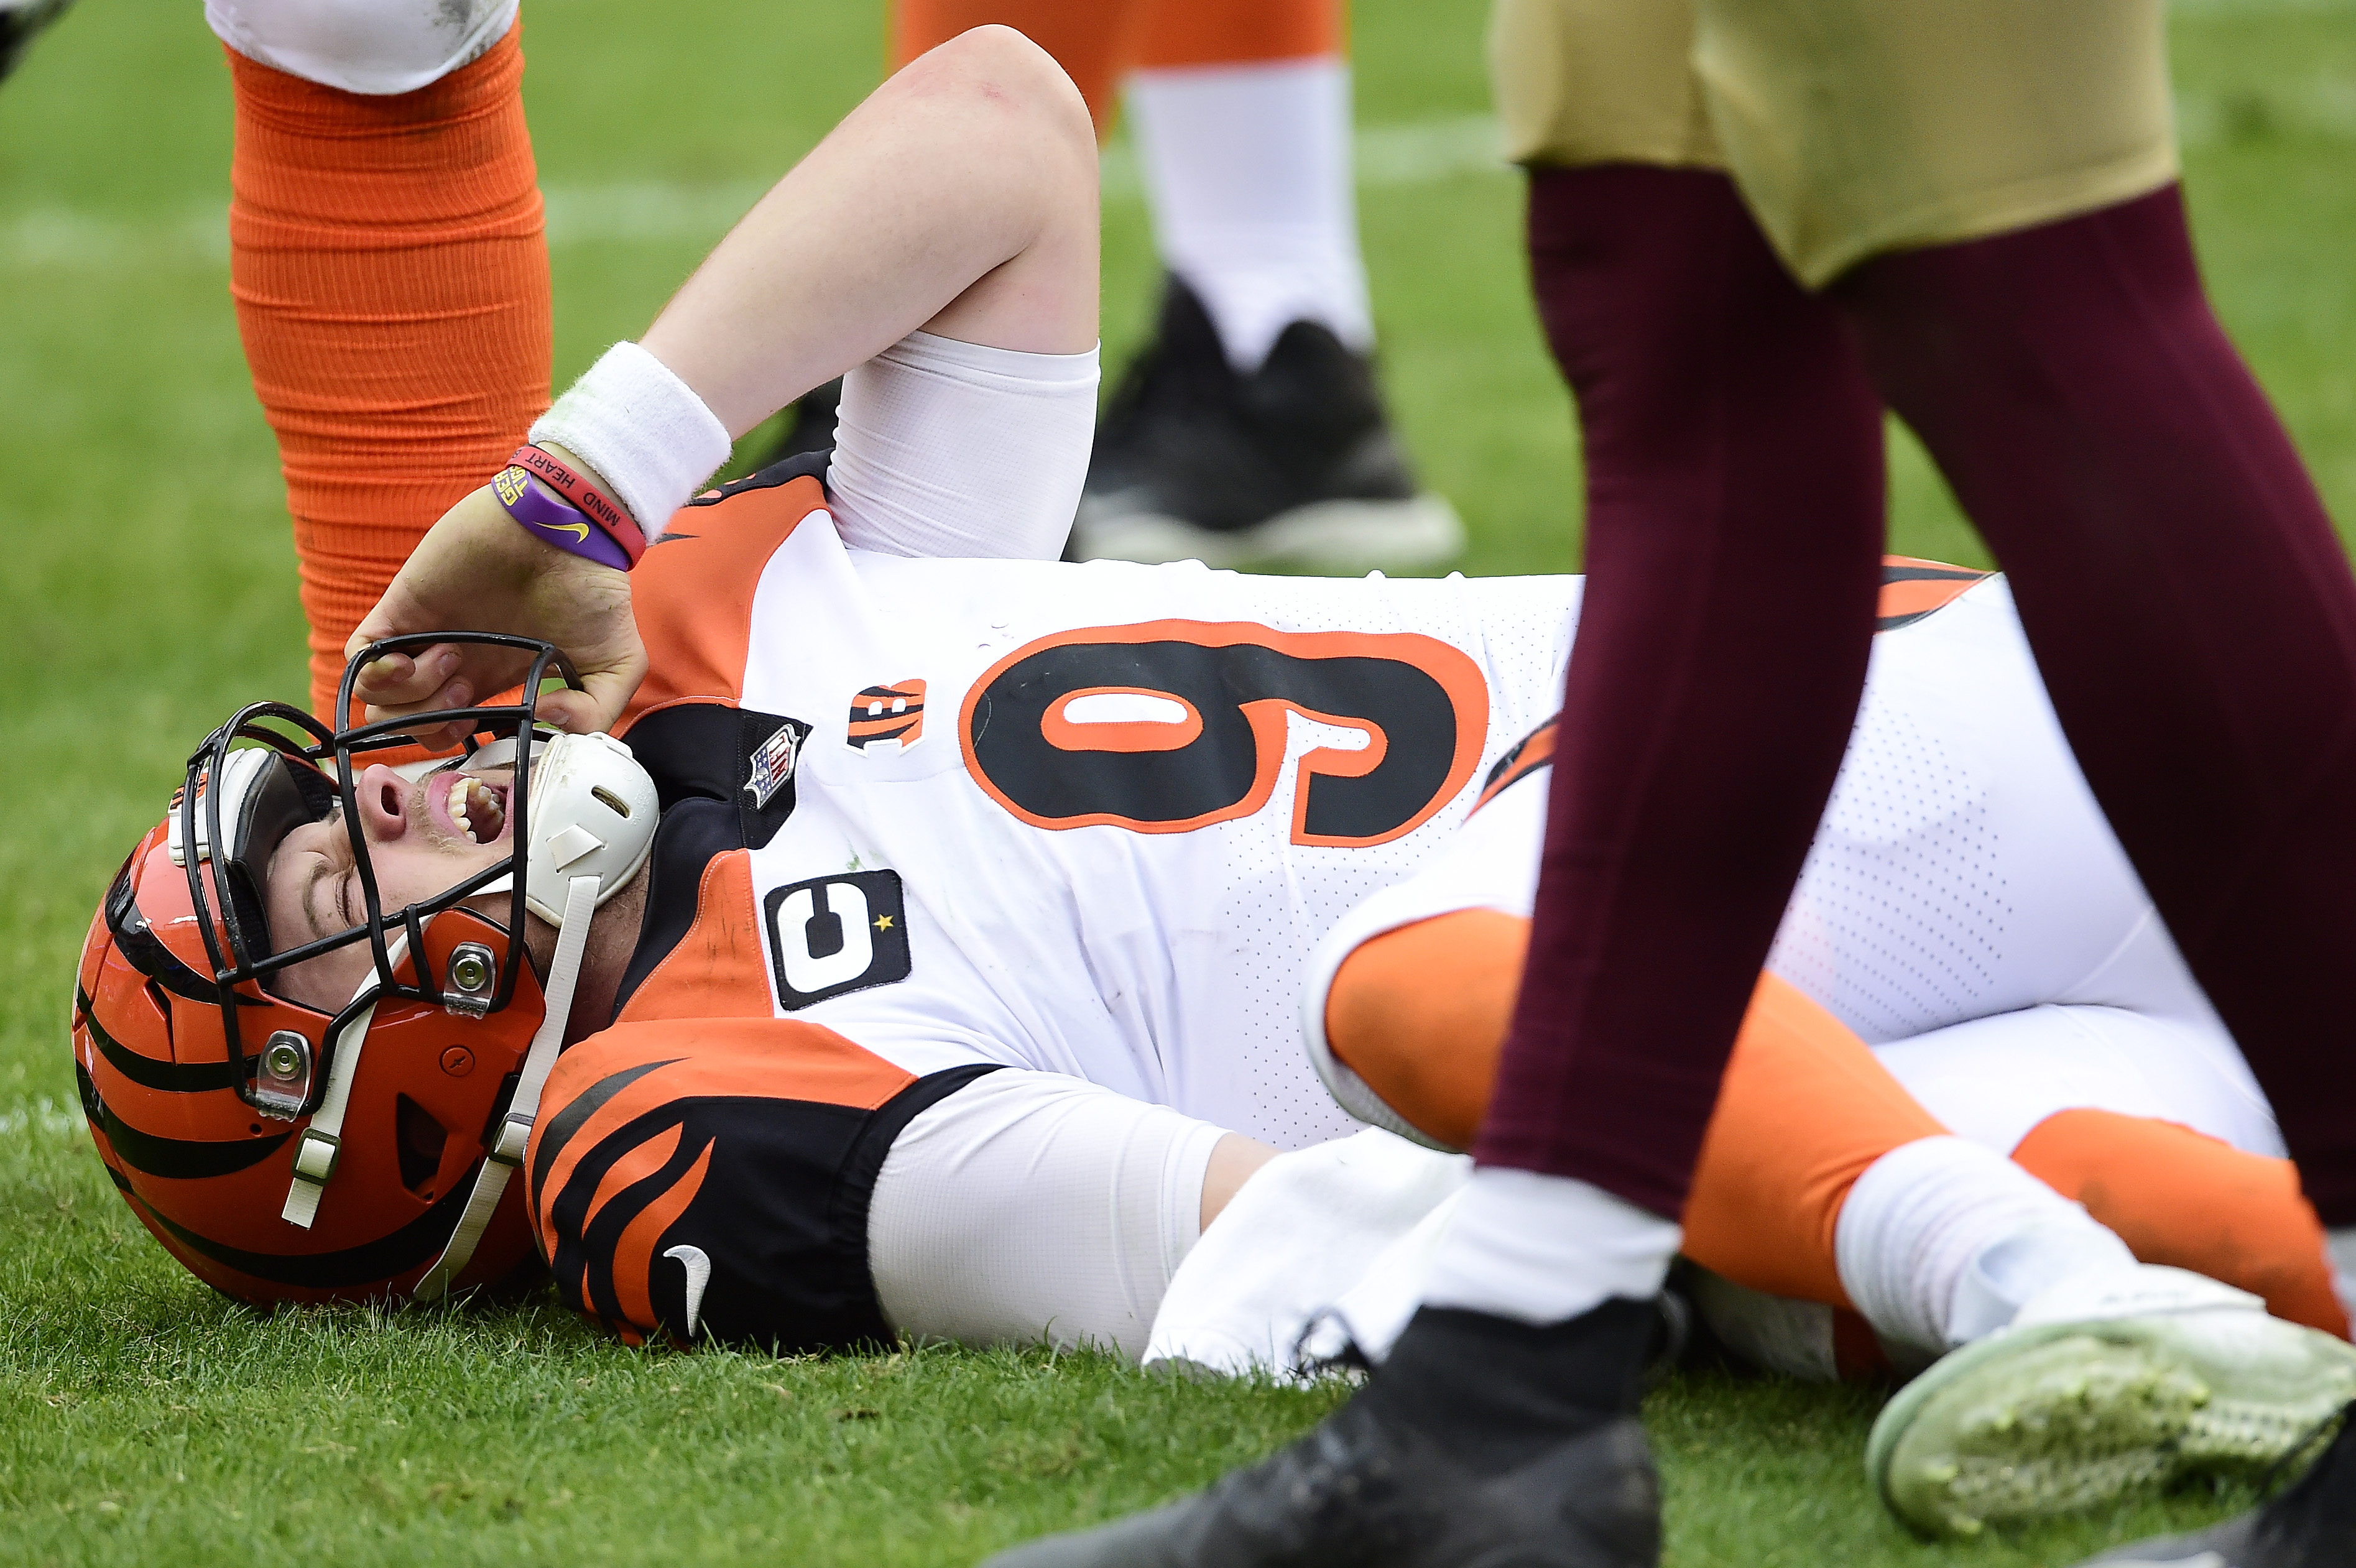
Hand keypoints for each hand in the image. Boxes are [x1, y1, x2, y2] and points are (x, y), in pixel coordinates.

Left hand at [345, 466, 646, 748]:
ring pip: (381, 699)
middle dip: (428, 726)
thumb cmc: (593, 588)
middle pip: (408, 722)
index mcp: (496, 678)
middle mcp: (456, 661)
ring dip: (411, 699)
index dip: (458, 742)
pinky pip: (362, 656)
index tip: (482, 725)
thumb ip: (596, 713)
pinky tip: (412, 660)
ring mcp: (426, 635)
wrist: (566, 529)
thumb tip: (544, 720)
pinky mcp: (402, 609)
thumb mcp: (618, 664)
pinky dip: (378, 673)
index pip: (451, 729)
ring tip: (449, 662)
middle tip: (463, 697)